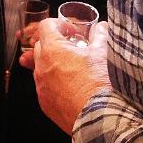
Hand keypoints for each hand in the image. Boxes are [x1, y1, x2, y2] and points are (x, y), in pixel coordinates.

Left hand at [32, 18, 111, 133]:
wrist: (100, 117)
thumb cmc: (99, 83)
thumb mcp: (102, 53)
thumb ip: (100, 35)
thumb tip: (102, 27)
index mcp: (53, 49)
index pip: (45, 26)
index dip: (58, 25)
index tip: (69, 31)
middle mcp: (42, 66)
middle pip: (40, 45)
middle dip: (54, 43)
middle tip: (71, 48)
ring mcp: (41, 86)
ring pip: (40, 67)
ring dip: (51, 63)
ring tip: (71, 67)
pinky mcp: (44, 103)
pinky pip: (44, 86)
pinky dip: (52, 82)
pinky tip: (69, 86)